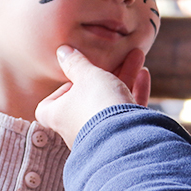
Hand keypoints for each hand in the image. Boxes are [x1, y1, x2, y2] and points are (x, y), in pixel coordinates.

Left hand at [36, 46, 150, 148]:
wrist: (127, 139)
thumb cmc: (97, 104)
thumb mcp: (87, 76)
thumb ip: (76, 63)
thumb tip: (62, 51)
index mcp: (58, 116)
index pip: (46, 107)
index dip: (58, 92)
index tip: (72, 79)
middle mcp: (76, 128)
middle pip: (86, 98)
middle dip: (102, 74)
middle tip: (114, 57)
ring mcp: (100, 134)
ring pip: (110, 102)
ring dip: (124, 77)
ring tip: (137, 56)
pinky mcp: (122, 136)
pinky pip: (127, 112)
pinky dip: (135, 92)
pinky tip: (144, 74)